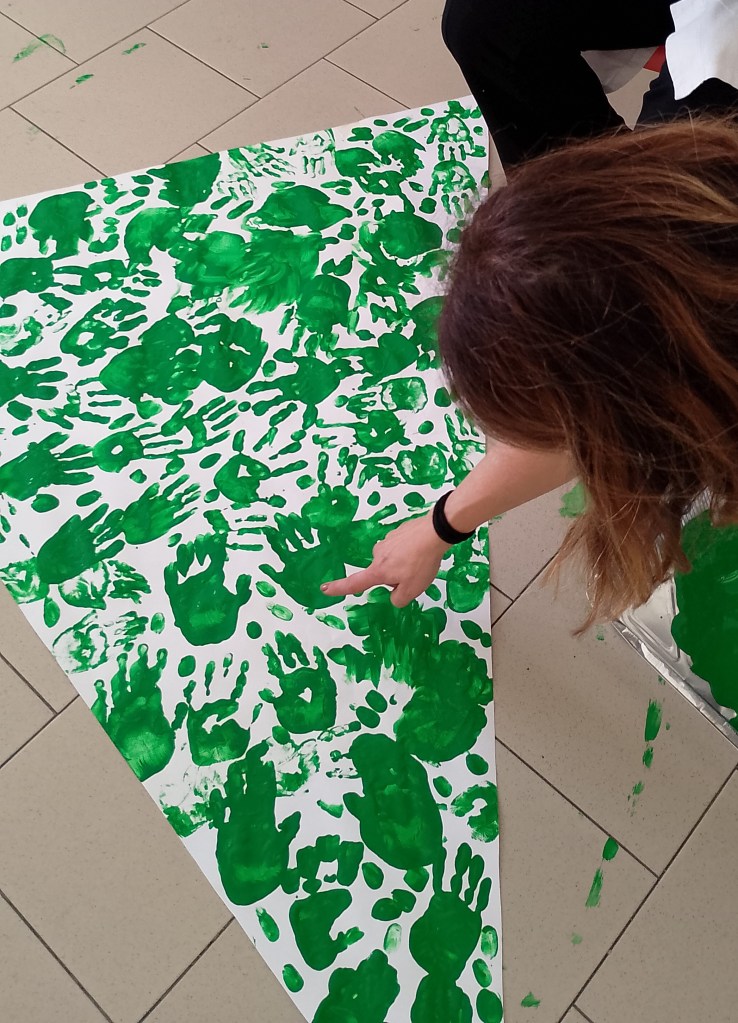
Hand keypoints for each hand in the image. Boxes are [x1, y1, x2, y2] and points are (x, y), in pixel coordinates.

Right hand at [320, 513, 449, 606]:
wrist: (434, 532)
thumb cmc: (421, 562)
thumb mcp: (412, 590)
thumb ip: (398, 599)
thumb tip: (394, 595)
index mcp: (378, 571)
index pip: (355, 583)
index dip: (339, 588)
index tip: (325, 589)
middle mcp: (378, 554)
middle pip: (382, 572)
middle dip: (396, 576)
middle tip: (414, 574)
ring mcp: (387, 541)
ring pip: (393, 559)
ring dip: (404, 562)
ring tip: (420, 561)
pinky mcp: (397, 532)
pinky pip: (401, 547)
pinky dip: (409, 551)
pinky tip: (421, 549)